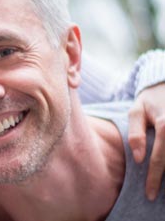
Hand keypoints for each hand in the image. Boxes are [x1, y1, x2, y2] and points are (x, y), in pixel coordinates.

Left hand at [128, 82, 164, 200]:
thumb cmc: (150, 100)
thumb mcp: (136, 111)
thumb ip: (135, 133)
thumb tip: (139, 159)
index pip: (159, 158)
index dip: (154, 178)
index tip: (148, 194)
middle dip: (164, 180)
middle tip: (154, 196)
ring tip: (162, 189)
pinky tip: (164, 171)